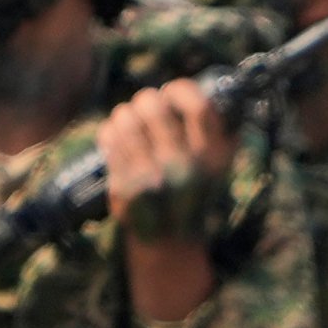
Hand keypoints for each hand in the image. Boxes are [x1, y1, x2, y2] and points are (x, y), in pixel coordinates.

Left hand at [103, 74, 230, 324]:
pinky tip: (114, 134)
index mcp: (215, 155)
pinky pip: (110, 141)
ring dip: (124, 113)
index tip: (171, 92)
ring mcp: (153, 176)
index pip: (198, 105)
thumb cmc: (193, 193)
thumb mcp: (218, 165)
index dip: (179, 89)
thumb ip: (217, 131)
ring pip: (127, 120)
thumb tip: (200, 86)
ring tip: (128, 118)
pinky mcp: (125, 186)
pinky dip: (109, 131)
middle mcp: (185, 165)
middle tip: (144, 105)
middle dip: (145, 100)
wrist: (171, 241)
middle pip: (154, 106)